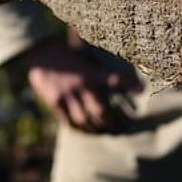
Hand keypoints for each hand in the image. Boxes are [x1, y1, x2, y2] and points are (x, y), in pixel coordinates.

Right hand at [23, 37, 141, 132]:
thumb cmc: (64, 50)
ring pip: (85, 120)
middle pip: (100, 111)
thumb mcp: (84, 54)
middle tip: (119, 126)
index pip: (114, 79)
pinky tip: (85, 130)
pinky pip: (69, 122)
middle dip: (111, 121)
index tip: (142, 90)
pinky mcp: (55, 102)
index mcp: (89, 71)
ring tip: (103, 131)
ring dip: (96, 129)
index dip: (128, 84)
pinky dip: (79, 129)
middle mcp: (80, 85)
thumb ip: (96, 66)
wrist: (39, 51)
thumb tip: (111, 74)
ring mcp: (67, 96)